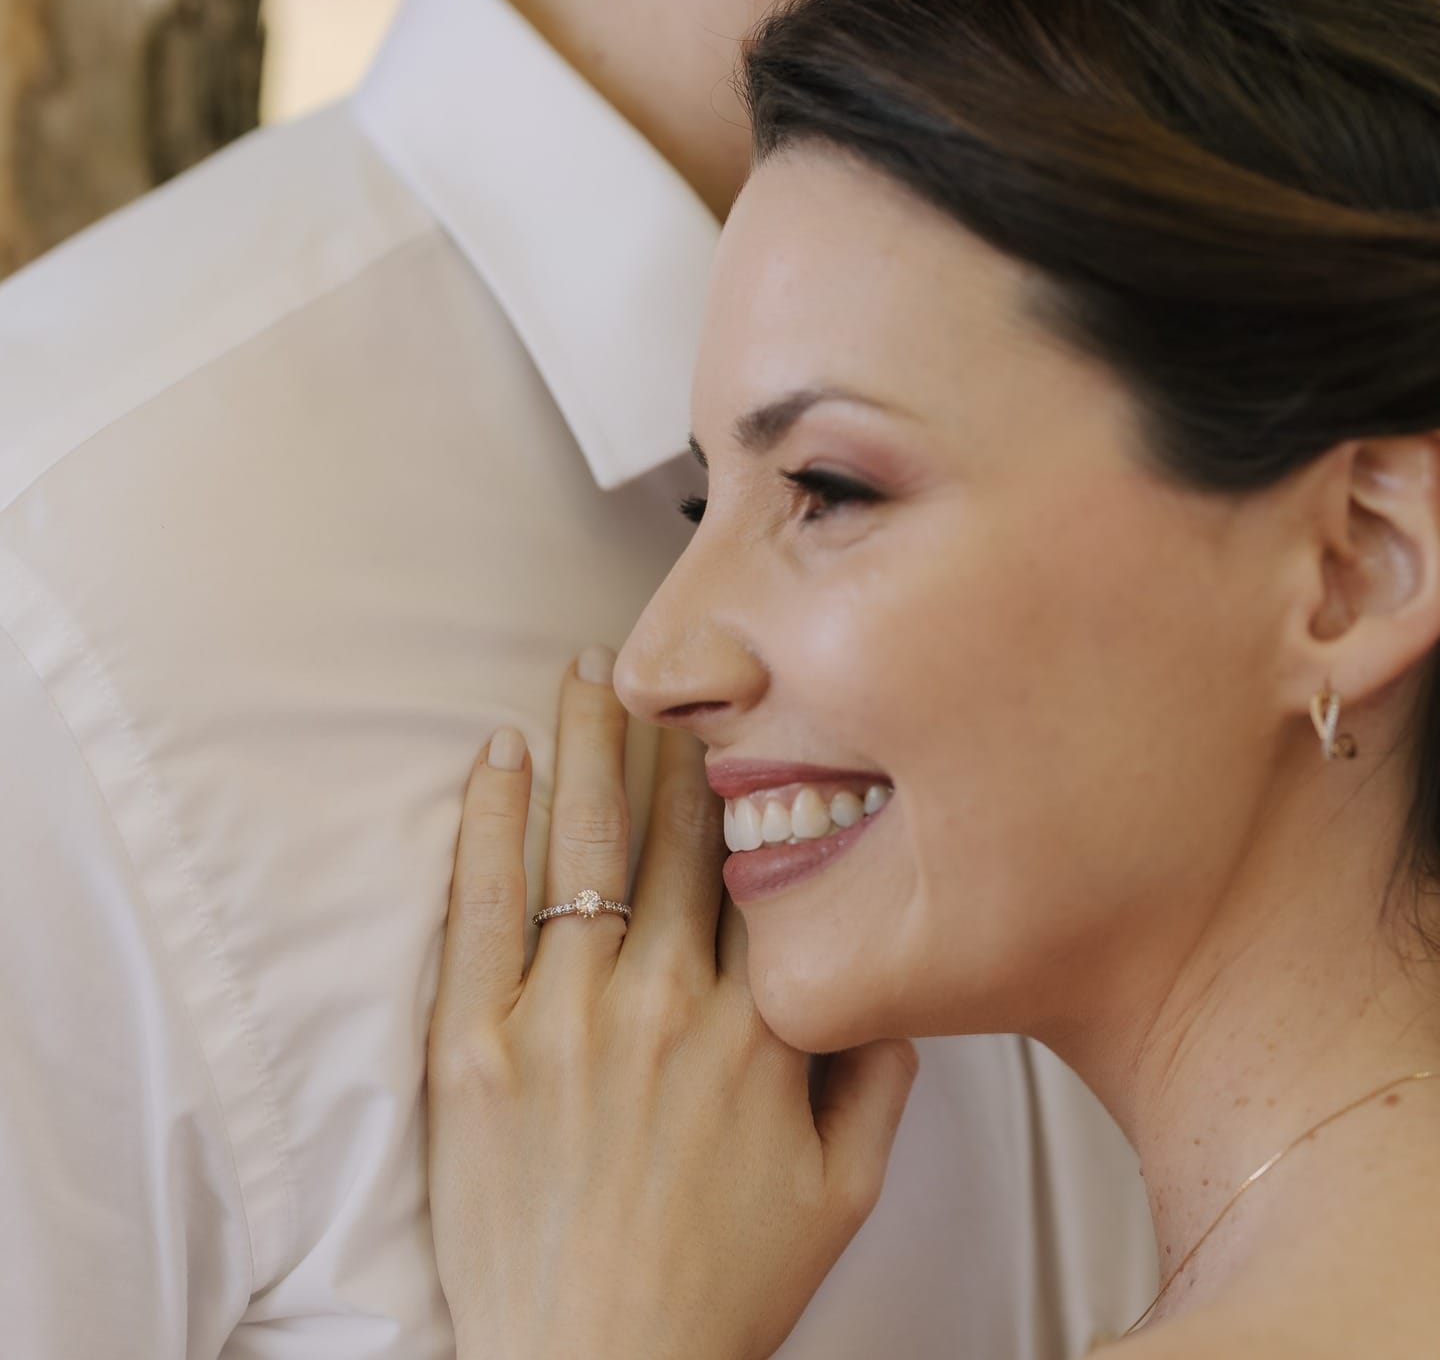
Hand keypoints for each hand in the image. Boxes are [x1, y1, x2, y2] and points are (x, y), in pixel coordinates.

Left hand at [426, 656, 918, 1359]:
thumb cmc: (717, 1292)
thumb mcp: (843, 1193)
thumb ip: (878, 1076)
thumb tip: (883, 979)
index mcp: (756, 1029)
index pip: (754, 870)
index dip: (750, 783)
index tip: (744, 721)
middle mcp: (665, 1003)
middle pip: (669, 833)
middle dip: (668, 735)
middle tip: (660, 662)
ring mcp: (564, 1017)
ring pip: (584, 843)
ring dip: (587, 743)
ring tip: (584, 671)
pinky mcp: (476, 1045)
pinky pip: (483, 903)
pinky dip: (491, 819)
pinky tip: (501, 756)